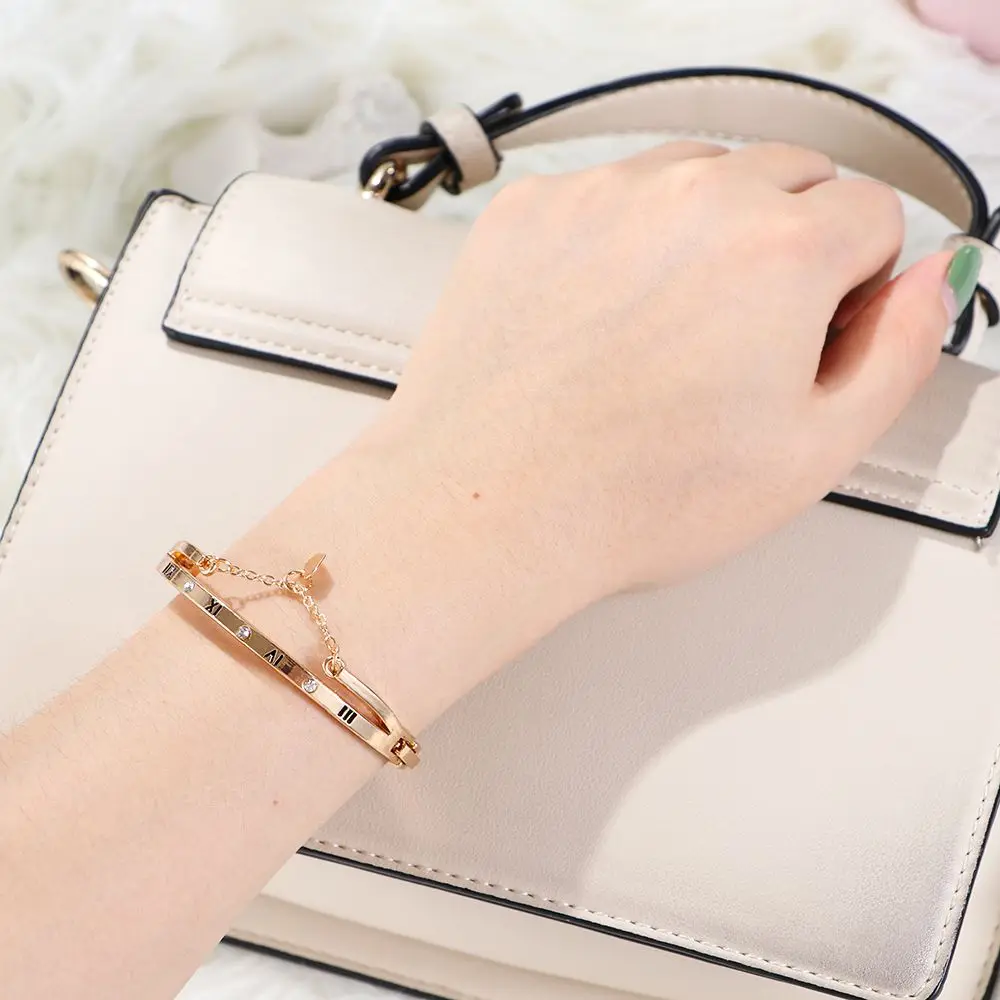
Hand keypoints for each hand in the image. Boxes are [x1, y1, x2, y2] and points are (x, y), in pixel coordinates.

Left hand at [379, 140, 954, 599]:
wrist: (487, 507)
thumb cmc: (631, 499)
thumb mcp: (812, 453)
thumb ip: (898, 353)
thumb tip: (929, 284)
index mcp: (779, 252)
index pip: (870, 214)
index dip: (851, 285)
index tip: (811, 332)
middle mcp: (690, 200)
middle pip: (789, 177)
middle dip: (788, 245)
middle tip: (737, 338)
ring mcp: (600, 196)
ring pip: (695, 177)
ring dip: (702, 233)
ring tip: (661, 334)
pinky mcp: (532, 210)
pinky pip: (604, 195)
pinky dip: (616, 241)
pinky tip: (596, 322)